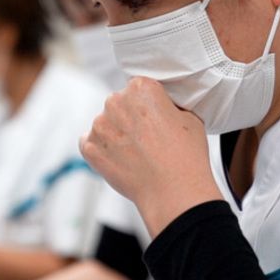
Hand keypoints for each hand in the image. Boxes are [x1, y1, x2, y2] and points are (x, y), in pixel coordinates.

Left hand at [80, 77, 222, 236]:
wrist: (174, 191)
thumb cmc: (185, 157)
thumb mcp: (190, 117)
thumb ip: (169, 105)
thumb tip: (160, 108)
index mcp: (141, 88)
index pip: (138, 88)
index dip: (148, 104)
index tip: (154, 118)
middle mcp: (116, 101)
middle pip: (119, 104)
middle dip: (129, 118)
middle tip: (146, 139)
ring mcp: (100, 125)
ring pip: (105, 124)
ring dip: (115, 134)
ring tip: (136, 153)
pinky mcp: (90, 148)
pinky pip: (90, 142)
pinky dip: (101, 150)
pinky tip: (120, 160)